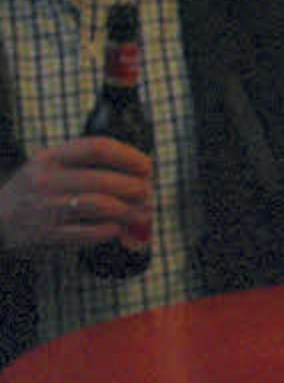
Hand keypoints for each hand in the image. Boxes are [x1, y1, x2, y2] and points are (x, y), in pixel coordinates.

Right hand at [0, 137, 152, 255]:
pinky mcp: (47, 234)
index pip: (97, 148)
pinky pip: (89, 232)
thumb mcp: (52, 166)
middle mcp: (46, 180)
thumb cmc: (37, 190)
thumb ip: (89, 164)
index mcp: (50, 157)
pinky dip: (110, 230)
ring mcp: (45, 208)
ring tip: (142, 213)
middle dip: (134, 187)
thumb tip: (142, 173)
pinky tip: (118, 227)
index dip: (129, 156)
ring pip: (100, 205)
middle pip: (103, 179)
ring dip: (128, 210)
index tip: (147, 166)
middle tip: (147, 193)